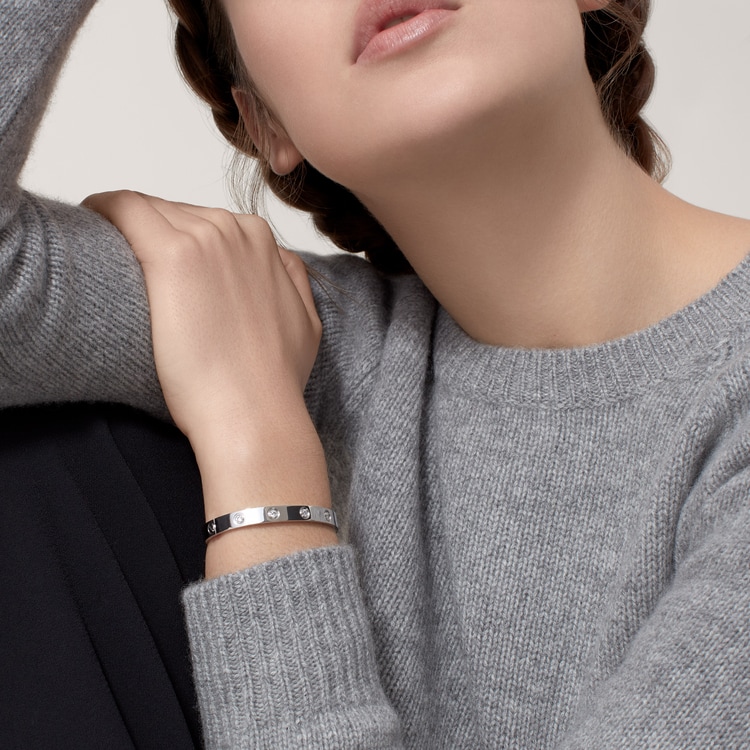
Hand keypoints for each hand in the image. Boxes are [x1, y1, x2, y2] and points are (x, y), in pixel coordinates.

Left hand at [82, 191, 321, 445]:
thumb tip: (276, 263)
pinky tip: (89, 222)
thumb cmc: (272, 379)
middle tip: (126, 266)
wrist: (254, 410)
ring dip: (125, 228)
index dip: (174, 239)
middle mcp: (234, 230)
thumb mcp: (306, 320)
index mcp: (261, 241)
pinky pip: (123, 208)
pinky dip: (102, 210)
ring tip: (104, 255)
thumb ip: (291, 280)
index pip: (203, 221)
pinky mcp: (172, 255)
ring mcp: (205, 239)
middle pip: (173, 212)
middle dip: (149, 233)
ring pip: (147, 210)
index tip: (152, 262)